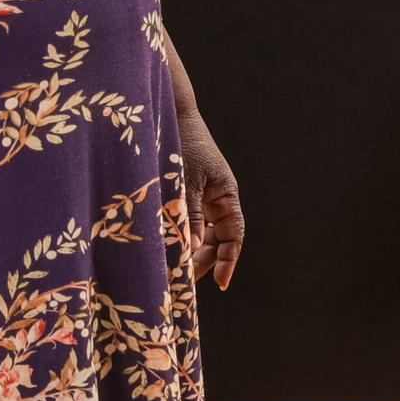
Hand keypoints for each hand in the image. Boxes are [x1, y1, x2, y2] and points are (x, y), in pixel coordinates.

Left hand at [176, 111, 245, 290]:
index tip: (220, 284)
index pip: (234, 236)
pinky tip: (165, 248)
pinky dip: (179, 236)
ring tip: (173, 270)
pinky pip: (187, 222)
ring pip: (201, 234)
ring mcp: (202, 197)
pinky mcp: (185, 194)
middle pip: (217, 240)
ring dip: (190, 251)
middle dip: (205, 261)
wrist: (169, 116)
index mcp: (226, 195)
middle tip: (186, 283)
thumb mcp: (185, 184)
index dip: (229, 261)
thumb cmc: (181, 146)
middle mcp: (217, 199)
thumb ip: (189, 217)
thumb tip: (191, 251)